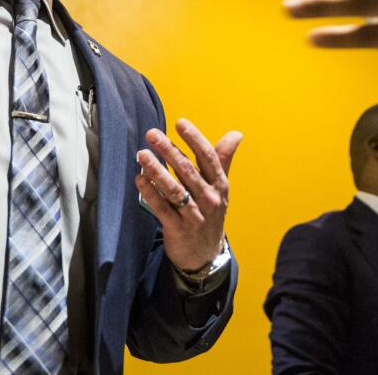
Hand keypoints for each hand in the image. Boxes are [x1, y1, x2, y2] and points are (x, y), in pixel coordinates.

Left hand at [136, 118, 242, 271]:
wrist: (206, 255)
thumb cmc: (210, 213)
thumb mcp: (220, 188)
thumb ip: (223, 159)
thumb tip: (236, 133)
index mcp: (220, 185)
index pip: (208, 158)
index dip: (194, 139)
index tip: (180, 123)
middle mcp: (209, 199)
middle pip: (188, 171)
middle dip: (169, 150)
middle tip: (152, 134)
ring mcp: (194, 215)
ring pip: (174, 190)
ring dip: (157, 170)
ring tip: (142, 154)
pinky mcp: (178, 229)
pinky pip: (162, 208)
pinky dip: (150, 193)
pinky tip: (140, 179)